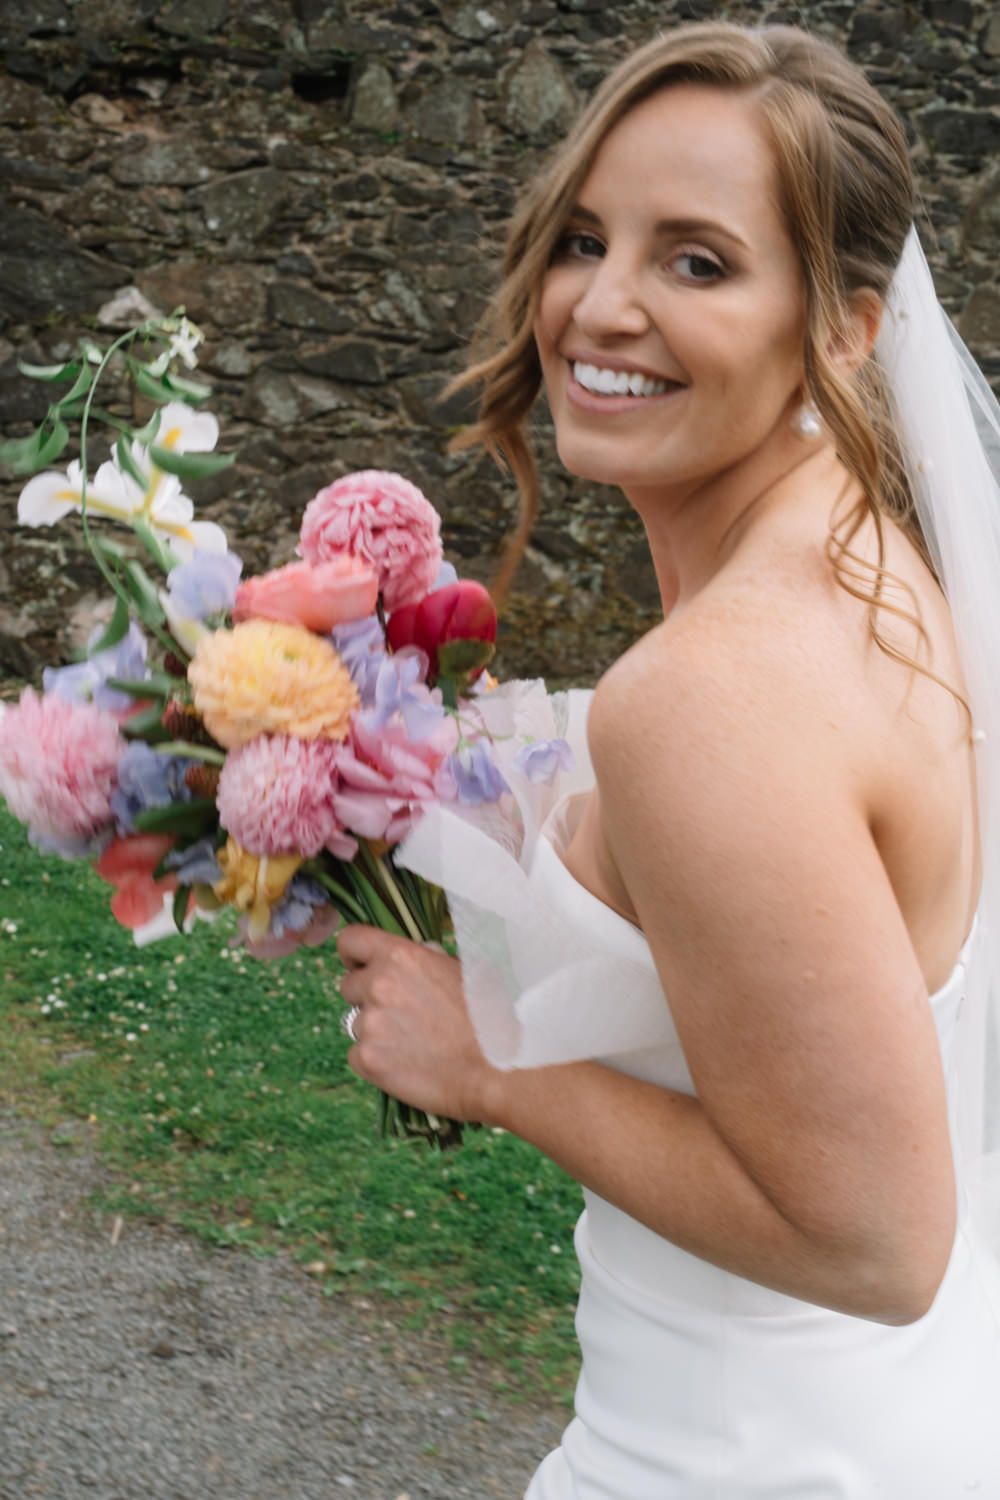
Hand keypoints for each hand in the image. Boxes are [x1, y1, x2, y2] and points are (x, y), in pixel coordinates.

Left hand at [336, 924, 497, 1123]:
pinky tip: (406, 1063)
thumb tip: (417, 957)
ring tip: (414, 1044)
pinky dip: (375, 1059)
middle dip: (368, 997)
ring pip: (356, 1023)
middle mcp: (379, 985)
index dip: (353, 954)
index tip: (359, 965)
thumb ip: (429, 960)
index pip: (350, 940)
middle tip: (401, 1013)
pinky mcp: (367, 1060)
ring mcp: (370, 1024)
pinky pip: (357, 1055)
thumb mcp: (465, 970)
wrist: (501, 1070)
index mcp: (402, 956)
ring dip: (376, 1030)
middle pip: (349, 986)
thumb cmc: (492, 1018)